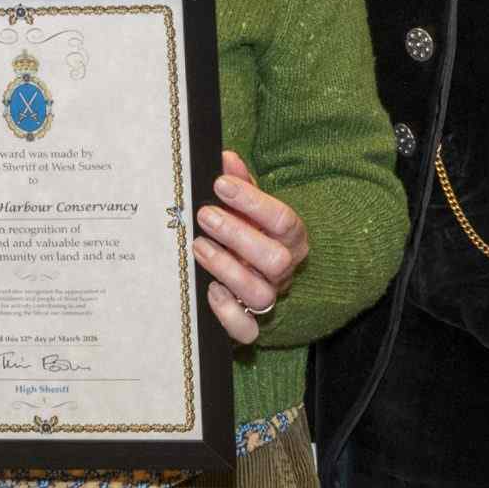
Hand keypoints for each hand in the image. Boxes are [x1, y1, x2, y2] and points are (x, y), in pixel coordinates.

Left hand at [192, 150, 308, 346]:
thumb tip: (224, 157)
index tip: (220, 184)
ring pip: (261, 295)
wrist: (249, 272)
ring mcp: (268, 298)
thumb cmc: (245, 231)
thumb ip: (238, 182)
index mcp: (289, 238)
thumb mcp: (245, 206)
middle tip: (204, 214)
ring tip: (198, 246)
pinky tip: (209, 290)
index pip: (285, 220)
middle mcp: (284, 270)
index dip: (253, 202)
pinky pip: (246, 331)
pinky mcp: (249, 324)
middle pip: (276, 260)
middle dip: (237, 235)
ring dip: (227, 269)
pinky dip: (227, 314)